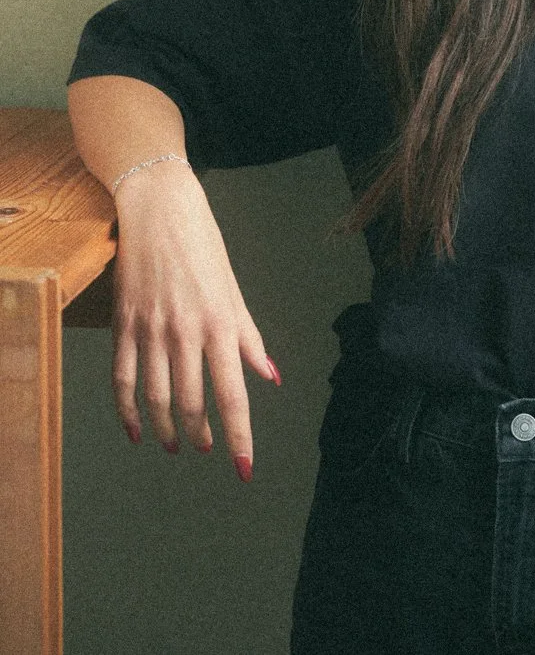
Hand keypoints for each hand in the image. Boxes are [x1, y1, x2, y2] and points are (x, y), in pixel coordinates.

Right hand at [111, 160, 279, 479]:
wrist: (159, 209)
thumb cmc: (203, 245)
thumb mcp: (233, 290)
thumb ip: (250, 338)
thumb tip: (270, 376)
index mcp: (220, 323)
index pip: (233, 392)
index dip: (239, 435)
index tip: (243, 467)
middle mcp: (185, 331)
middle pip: (191, 402)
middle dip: (201, 433)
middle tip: (207, 448)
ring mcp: (150, 329)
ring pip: (156, 397)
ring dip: (166, 428)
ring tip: (176, 442)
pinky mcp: (123, 324)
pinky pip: (123, 378)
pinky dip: (127, 410)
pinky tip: (135, 429)